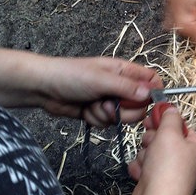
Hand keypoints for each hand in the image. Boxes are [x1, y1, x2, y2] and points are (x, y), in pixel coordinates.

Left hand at [0, 45, 160, 126]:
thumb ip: (127, 87)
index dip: (153, 93)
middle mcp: (120, 85)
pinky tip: (85, 111)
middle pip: (140, 104)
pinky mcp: (99, 113)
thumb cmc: (71, 76)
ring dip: (107, 116)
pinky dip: (97, 120)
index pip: (151, 81)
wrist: (42, 88)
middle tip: (109, 104)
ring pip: (124, 117)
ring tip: (92, 106)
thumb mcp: (102, 80)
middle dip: (125, 110)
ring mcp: (110, 100)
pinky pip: (108, 123)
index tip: (146, 102)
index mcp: (124, 71)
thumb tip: (151, 94)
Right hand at [129, 106, 195, 194]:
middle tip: (153, 143)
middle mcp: (185, 158)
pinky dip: (140, 167)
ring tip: (149, 162)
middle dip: (152, 139)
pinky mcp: (155, 179)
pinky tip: (143, 172)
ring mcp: (170, 169)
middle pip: (163, 137)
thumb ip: (169, 117)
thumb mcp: (170, 133)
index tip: (154, 115)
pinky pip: (143, 164)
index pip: (180, 125)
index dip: (165, 120)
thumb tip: (170, 108)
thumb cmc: (169, 172)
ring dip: (145, 154)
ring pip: (150, 150)